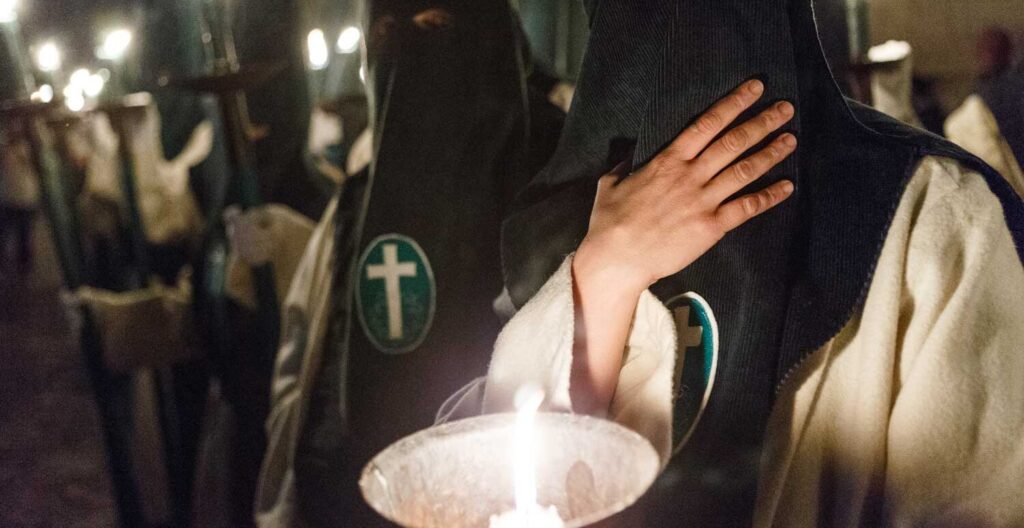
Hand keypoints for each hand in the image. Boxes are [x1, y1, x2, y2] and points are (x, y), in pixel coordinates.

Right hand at [574, 79, 795, 294]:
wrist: (617, 258)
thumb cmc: (609, 221)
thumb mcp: (611, 182)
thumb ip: (625, 163)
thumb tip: (631, 154)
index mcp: (667, 160)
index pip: (707, 124)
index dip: (734, 103)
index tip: (755, 89)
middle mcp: (690, 176)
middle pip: (733, 142)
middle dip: (762, 122)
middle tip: (785, 108)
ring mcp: (702, 201)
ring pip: (744, 171)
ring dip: (771, 153)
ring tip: (791, 140)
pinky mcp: (710, 227)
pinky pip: (746, 208)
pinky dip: (769, 197)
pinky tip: (787, 187)